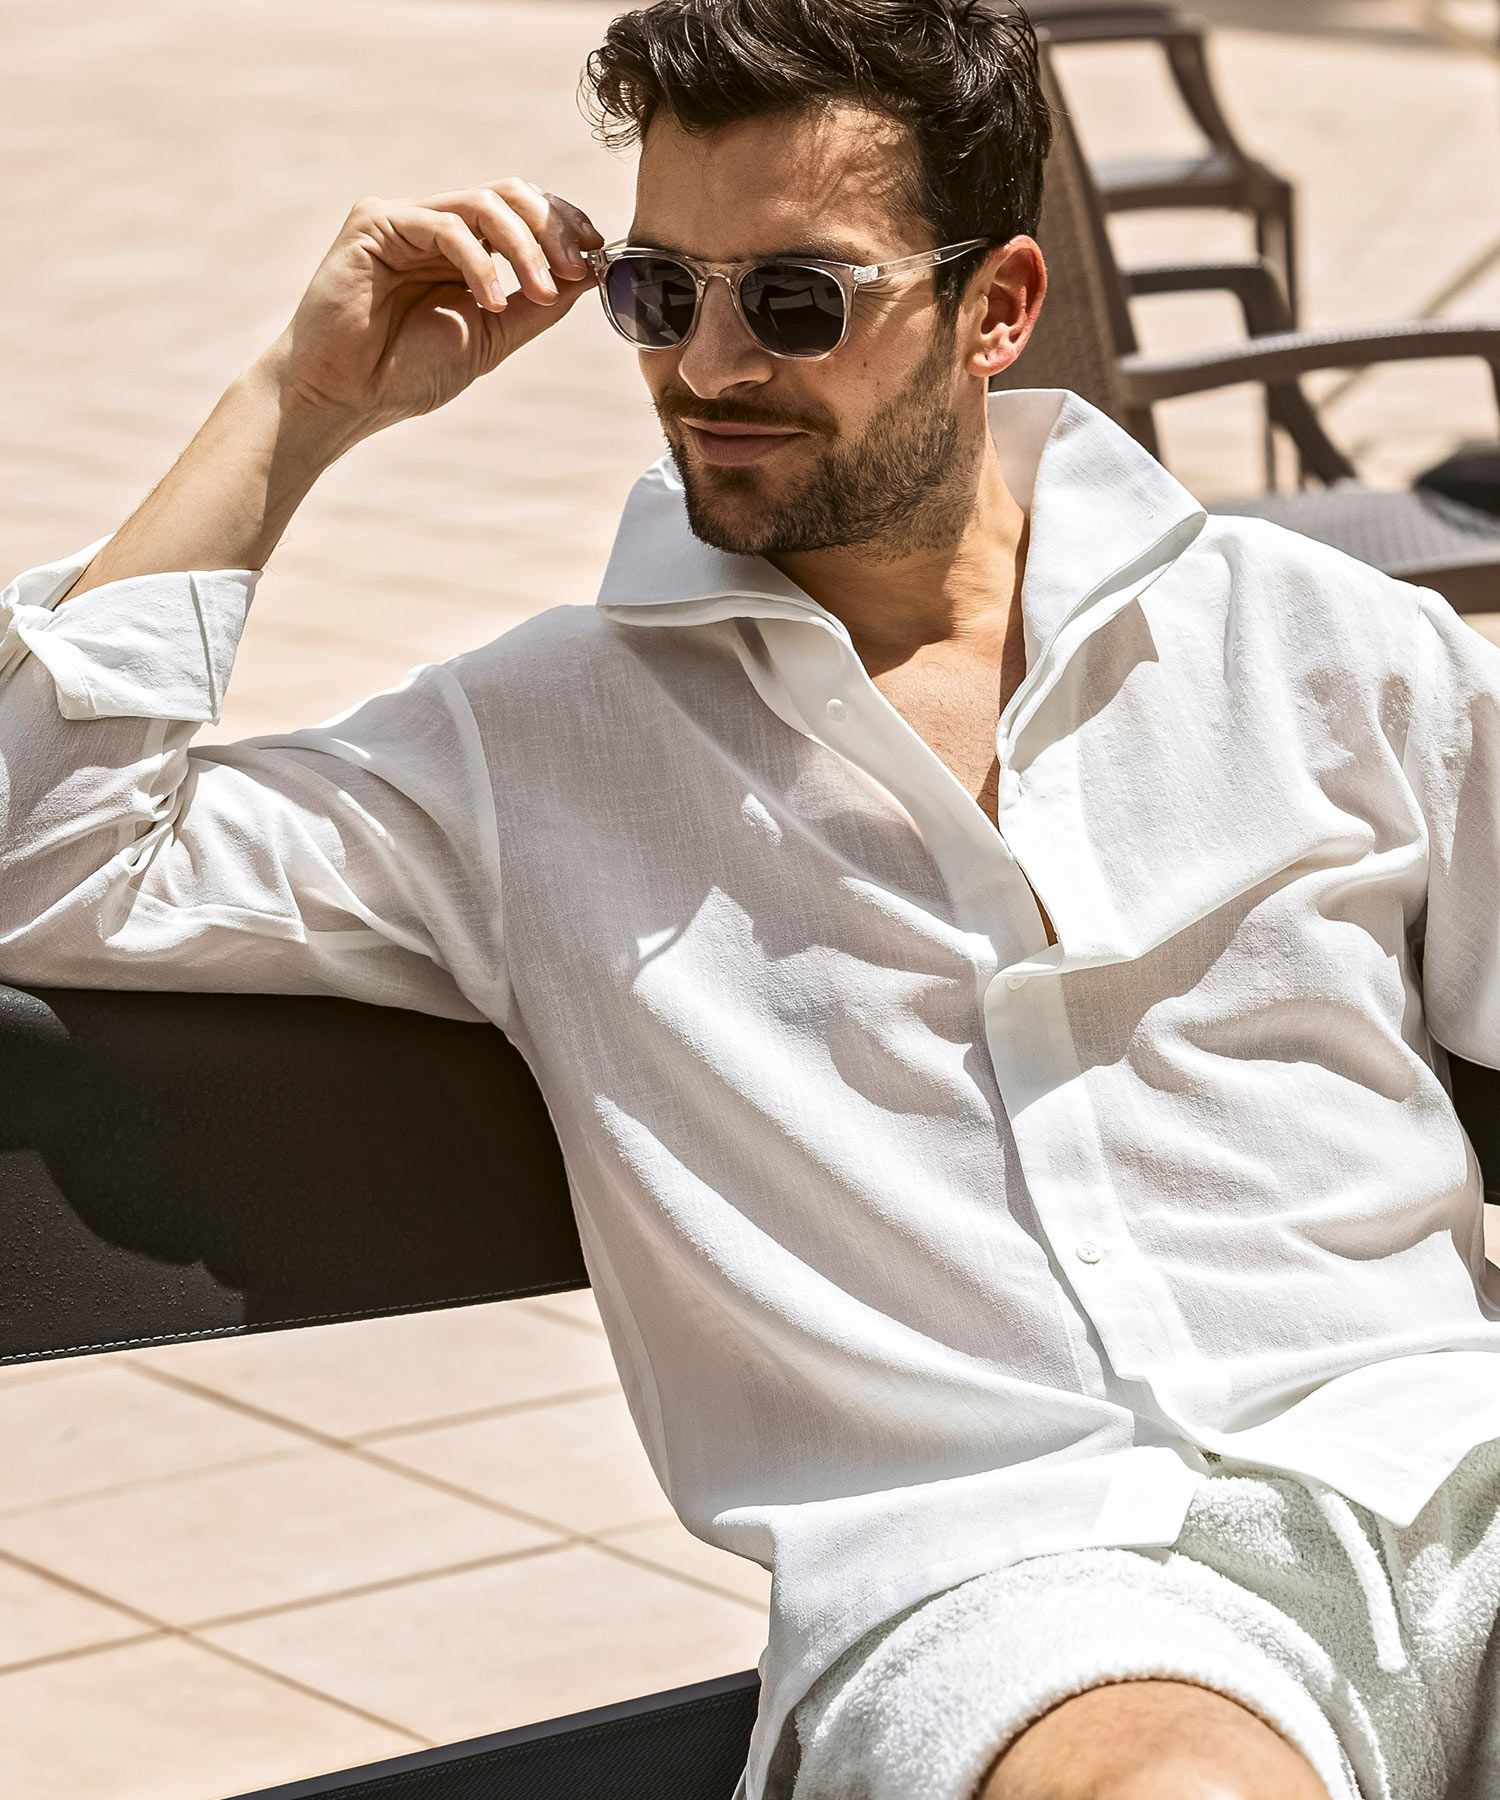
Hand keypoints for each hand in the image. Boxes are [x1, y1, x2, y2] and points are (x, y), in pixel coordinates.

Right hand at [258, 180, 604, 436]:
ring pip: (485, 203)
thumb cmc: (407, 374)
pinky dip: (479, 262)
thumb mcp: (492, 337)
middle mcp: (437, 227)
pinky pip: (444, 226)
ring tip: (541, 291)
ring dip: (525, 246)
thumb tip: (589, 273)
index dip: (564, 225)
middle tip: (574, 268)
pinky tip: (490, 301)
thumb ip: (537, 304)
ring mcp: (405, 220)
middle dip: (553, 228)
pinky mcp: (376, 222)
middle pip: (511, 195)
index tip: (595, 257)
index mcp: (465, 251)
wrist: (346, 397)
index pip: (524, 213)